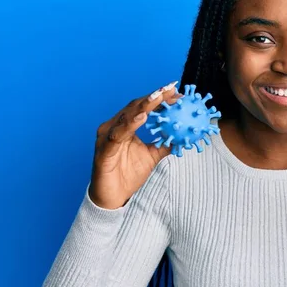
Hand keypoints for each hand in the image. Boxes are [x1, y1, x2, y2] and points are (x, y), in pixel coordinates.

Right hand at [89, 81, 181, 209]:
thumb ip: (165, 144)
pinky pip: (118, 134)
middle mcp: (114, 127)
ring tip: (159, 96)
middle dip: (154, 96)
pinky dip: (130, 124)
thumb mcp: (152, 157)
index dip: (159, 98)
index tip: (176, 91)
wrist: (113, 198)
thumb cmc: (128, 175)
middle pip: (135, 106)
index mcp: (124, 127)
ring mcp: (107, 137)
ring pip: (126, 116)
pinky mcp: (103, 149)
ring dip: (144, 105)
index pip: (143, 107)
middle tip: (170, 88)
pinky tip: (143, 116)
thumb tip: (183, 135)